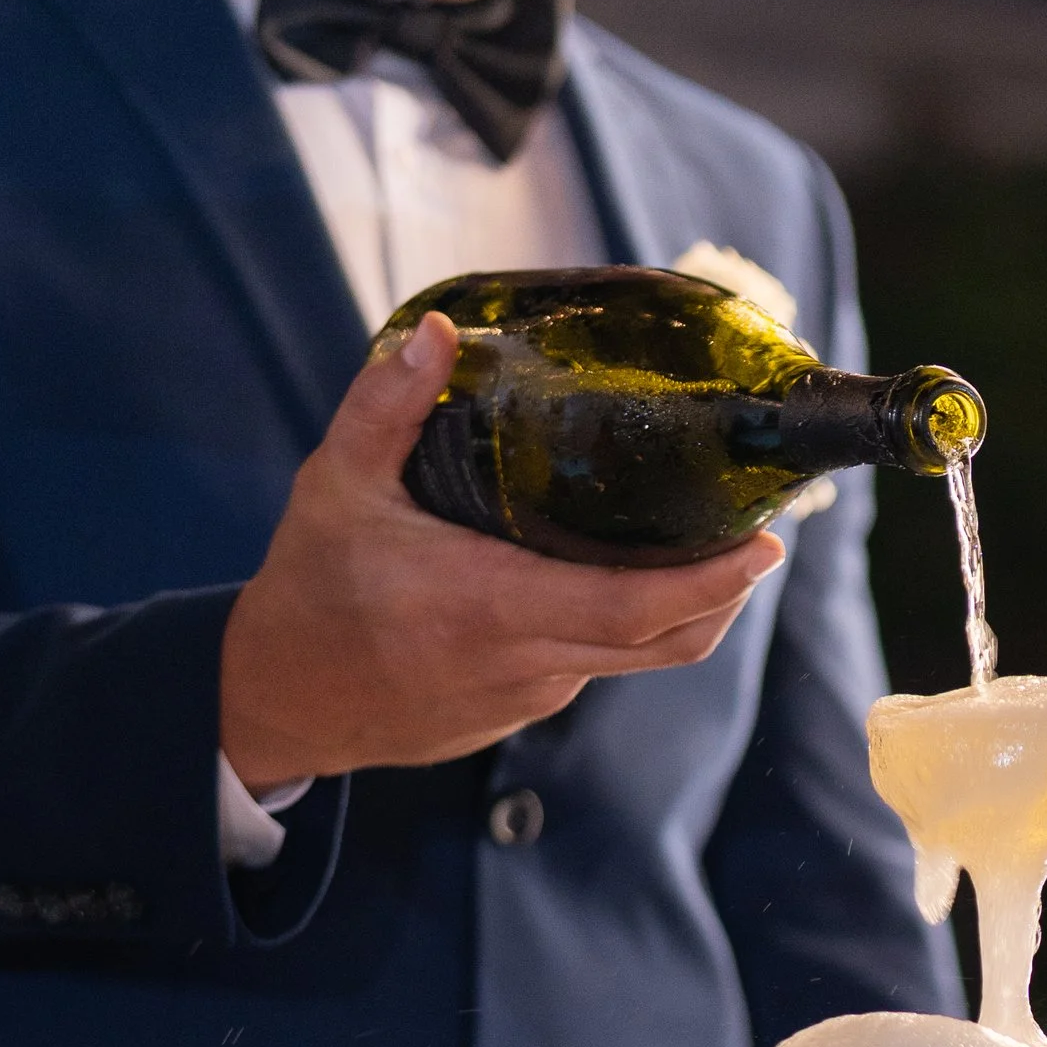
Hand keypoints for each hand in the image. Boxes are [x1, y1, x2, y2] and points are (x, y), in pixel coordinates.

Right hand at [220, 312, 783, 784]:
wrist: (280, 700)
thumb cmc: (310, 590)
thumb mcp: (336, 486)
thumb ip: (387, 407)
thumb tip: (443, 333)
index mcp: (490, 607)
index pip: (635, 608)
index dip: (713, 583)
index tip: (766, 545)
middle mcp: (525, 662)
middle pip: (666, 641)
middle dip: (727, 593)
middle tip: (762, 537)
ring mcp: (528, 696)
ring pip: (636, 658)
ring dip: (681, 610)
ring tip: (708, 549)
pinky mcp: (520, 714)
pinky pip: (593, 668)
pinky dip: (626, 627)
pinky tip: (625, 579)